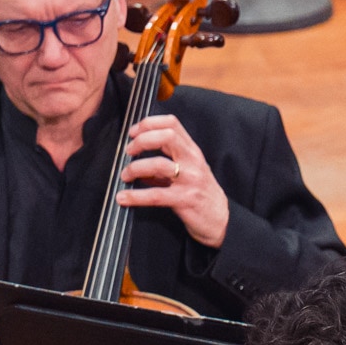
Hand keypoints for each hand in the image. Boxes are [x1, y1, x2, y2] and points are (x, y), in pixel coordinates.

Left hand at [119, 113, 231, 246]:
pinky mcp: (185, 199)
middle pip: (166, 136)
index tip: (133, 132)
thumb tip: (137, 160)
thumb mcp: (189, 171)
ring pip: (158, 164)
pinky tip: (123, 198)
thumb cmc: (202, 194)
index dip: (149, 124)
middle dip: (142, 140)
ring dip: (135, 168)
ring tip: (125, 175)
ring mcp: (190, 180)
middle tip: (129, 151)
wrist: (221, 220)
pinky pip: (156, 195)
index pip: (172, 123)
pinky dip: (135, 196)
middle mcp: (192, 161)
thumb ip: (166, 162)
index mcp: (192, 151)